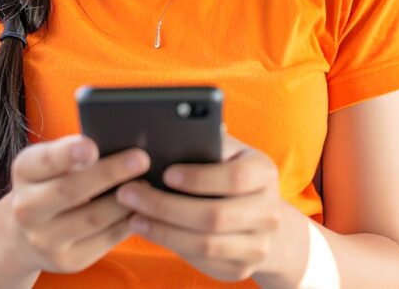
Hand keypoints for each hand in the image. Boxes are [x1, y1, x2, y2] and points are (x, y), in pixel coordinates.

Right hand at [0, 135, 149, 274]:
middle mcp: (27, 208)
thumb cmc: (54, 181)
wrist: (28, 232)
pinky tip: (142, 208)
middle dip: (109, 174)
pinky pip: (105, 240)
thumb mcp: (53, 161)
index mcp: (24, 171)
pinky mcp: (67, 260)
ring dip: (125, 200)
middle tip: (141, 159)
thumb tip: (120, 141)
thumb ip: (76, 150)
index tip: (91, 147)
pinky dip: (127, 222)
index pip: (43, 161)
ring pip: (93, 218)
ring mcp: (45, 239)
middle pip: (71, 190)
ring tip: (147, 183)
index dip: (67, 154)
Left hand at [115, 134, 284, 282]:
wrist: (262, 217)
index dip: (199, 178)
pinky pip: (203, 262)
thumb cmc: (232, 173)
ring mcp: (258, 245)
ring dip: (163, 231)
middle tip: (129, 194)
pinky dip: (172, 246)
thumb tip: (172, 130)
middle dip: (166, 206)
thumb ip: (207, 141)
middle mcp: (269, 212)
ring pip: (205, 245)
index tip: (166, 173)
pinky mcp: (241, 269)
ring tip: (133, 215)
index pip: (236, 177)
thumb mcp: (228, 152)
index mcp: (265, 173)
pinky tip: (151, 231)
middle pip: (215, 216)